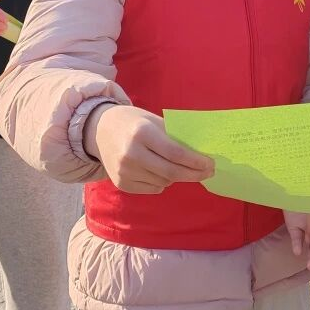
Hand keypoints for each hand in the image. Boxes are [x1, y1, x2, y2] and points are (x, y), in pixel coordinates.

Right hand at [85, 104, 213, 193]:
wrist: (99, 130)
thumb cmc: (134, 122)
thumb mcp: (154, 121)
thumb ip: (174, 136)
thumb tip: (201, 154)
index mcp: (142, 133)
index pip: (175, 152)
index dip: (196, 161)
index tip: (210, 163)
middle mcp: (131, 154)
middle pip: (171, 172)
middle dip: (194, 174)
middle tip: (208, 173)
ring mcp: (124, 171)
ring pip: (164, 182)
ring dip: (177, 177)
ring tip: (179, 167)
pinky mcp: (121, 184)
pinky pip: (152, 189)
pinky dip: (162, 183)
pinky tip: (160, 171)